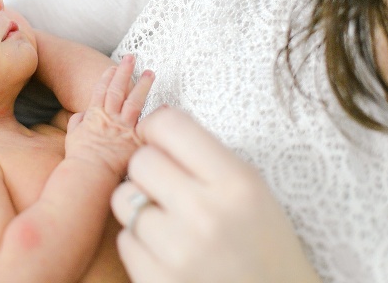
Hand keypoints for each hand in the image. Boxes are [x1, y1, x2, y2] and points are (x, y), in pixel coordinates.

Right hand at [65, 55, 153, 176]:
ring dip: (143, 85)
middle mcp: (111, 118)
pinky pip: (149, 125)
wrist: (90, 173)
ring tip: (150, 72)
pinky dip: (158, 116)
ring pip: (135, 101)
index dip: (107, 77)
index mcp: (95, 115)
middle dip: (124, 71)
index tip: (112, 66)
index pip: (101, 91)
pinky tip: (166, 106)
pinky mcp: (136, 141)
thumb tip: (83, 114)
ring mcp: (125, 128)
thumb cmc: (79, 158)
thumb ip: (77, 122)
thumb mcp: (72, 136)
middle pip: (119, 89)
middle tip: (131, 57)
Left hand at [111, 106, 320, 282]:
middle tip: (167, 185)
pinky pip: (124, 241)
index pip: (170, 127)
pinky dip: (140, 243)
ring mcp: (179, 253)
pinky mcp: (157, 282)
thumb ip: (206, 155)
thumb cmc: (263, 242)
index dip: (155, 126)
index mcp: (236, 183)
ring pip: (124, 200)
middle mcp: (206, 215)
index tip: (155, 136)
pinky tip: (168, 251)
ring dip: (140, 206)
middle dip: (149, 170)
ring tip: (169, 221)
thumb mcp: (252, 189)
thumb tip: (154, 121)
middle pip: (140, 162)